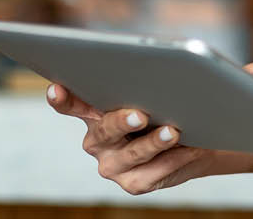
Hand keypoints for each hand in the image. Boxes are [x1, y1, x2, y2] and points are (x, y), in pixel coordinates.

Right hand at [47, 83, 252, 194]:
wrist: (196, 136)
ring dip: (154, 142)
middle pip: (104, 130)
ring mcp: (113, 166)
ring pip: (132, 154)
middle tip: (140, 114)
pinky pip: (154, 173)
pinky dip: (174, 159)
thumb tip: (161, 68)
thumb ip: (146, 82)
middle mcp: (97, 141)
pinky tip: (189, 148)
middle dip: (122, 122)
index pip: (72, 104)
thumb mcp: (156, 89)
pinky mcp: (134, 183)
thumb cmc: (169, 103)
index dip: (62, 98)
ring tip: (173, 132)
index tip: (57, 88)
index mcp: (95, 112)